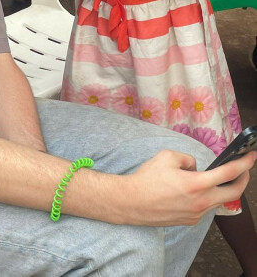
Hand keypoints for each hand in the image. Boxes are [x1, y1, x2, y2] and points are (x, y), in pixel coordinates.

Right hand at [114, 150, 255, 226]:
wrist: (132, 202)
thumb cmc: (147, 178)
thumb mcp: (167, 156)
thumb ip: (188, 159)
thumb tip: (195, 167)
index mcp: (196, 183)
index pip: (229, 173)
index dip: (244, 163)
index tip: (251, 157)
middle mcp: (200, 202)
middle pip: (234, 192)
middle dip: (244, 179)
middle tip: (244, 169)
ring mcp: (196, 214)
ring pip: (219, 200)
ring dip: (222, 188)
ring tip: (215, 177)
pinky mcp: (190, 221)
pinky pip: (205, 207)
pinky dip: (206, 196)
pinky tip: (193, 190)